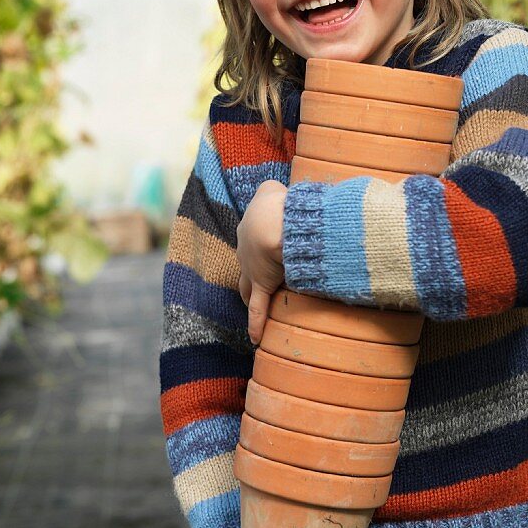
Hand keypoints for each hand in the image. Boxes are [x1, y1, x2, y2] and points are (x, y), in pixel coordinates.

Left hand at [236, 180, 287, 344]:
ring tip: (255, 307)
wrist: (273, 221)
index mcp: (250, 229)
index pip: (254, 240)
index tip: (271, 247)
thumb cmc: (276, 202)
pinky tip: (255, 338)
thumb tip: (281, 190)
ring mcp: (253, 271)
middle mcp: (247, 252)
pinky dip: (256, 324)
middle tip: (260, 278)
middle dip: (252, 272)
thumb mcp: (272, 189)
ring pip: (247, 288)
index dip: (262, 245)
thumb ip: (274, 190)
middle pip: (247, 266)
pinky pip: (258, 309)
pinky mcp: (262, 285)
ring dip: (250, 297)